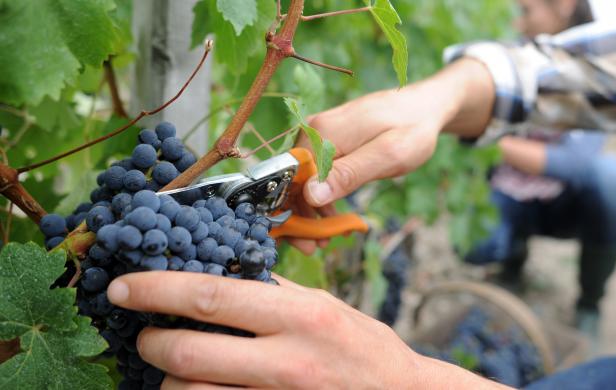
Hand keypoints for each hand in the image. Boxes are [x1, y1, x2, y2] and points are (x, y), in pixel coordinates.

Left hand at [106, 272, 503, 388]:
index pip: (213, 297)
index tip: (125, 285)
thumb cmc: (363, 348)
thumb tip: (219, 269)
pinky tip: (195, 388)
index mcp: (300, 315)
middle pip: (190, 354)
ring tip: (170, 368)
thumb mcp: (324, 307)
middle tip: (141, 334)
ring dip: (168, 381)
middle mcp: (287, 360)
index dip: (159, 290)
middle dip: (150, 343)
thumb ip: (273, 291)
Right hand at [289, 59, 494, 252]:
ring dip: (309, 210)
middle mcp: (314, 130)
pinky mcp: (329, 140)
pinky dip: (321, 196)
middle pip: (292, 180)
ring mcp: (320, 134)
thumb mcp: (388, 156)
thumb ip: (350, 174)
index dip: (292, 213)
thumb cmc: (412, 130)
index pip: (290, 179)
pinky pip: (316, 172)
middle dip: (299, 216)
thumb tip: (311, 194)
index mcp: (322, 133)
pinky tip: (332, 215)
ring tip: (326, 238)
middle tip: (315, 248)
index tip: (308, 242)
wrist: (426, 107)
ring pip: (303, 179)